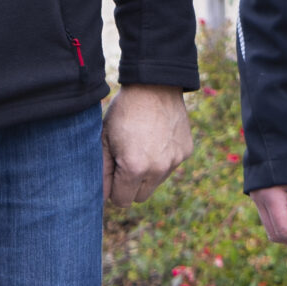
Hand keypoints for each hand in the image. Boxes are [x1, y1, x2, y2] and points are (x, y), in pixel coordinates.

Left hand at [103, 84, 191, 205]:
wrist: (154, 85)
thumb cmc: (123, 112)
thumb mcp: (104, 139)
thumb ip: (102, 171)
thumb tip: (100, 197)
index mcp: (134, 168)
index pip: (122, 201)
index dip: (113, 189)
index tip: (112, 172)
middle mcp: (158, 169)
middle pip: (140, 197)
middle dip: (130, 185)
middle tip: (125, 161)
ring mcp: (175, 161)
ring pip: (156, 183)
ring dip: (147, 173)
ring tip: (141, 146)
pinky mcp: (186, 152)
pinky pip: (170, 166)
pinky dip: (162, 159)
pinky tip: (156, 139)